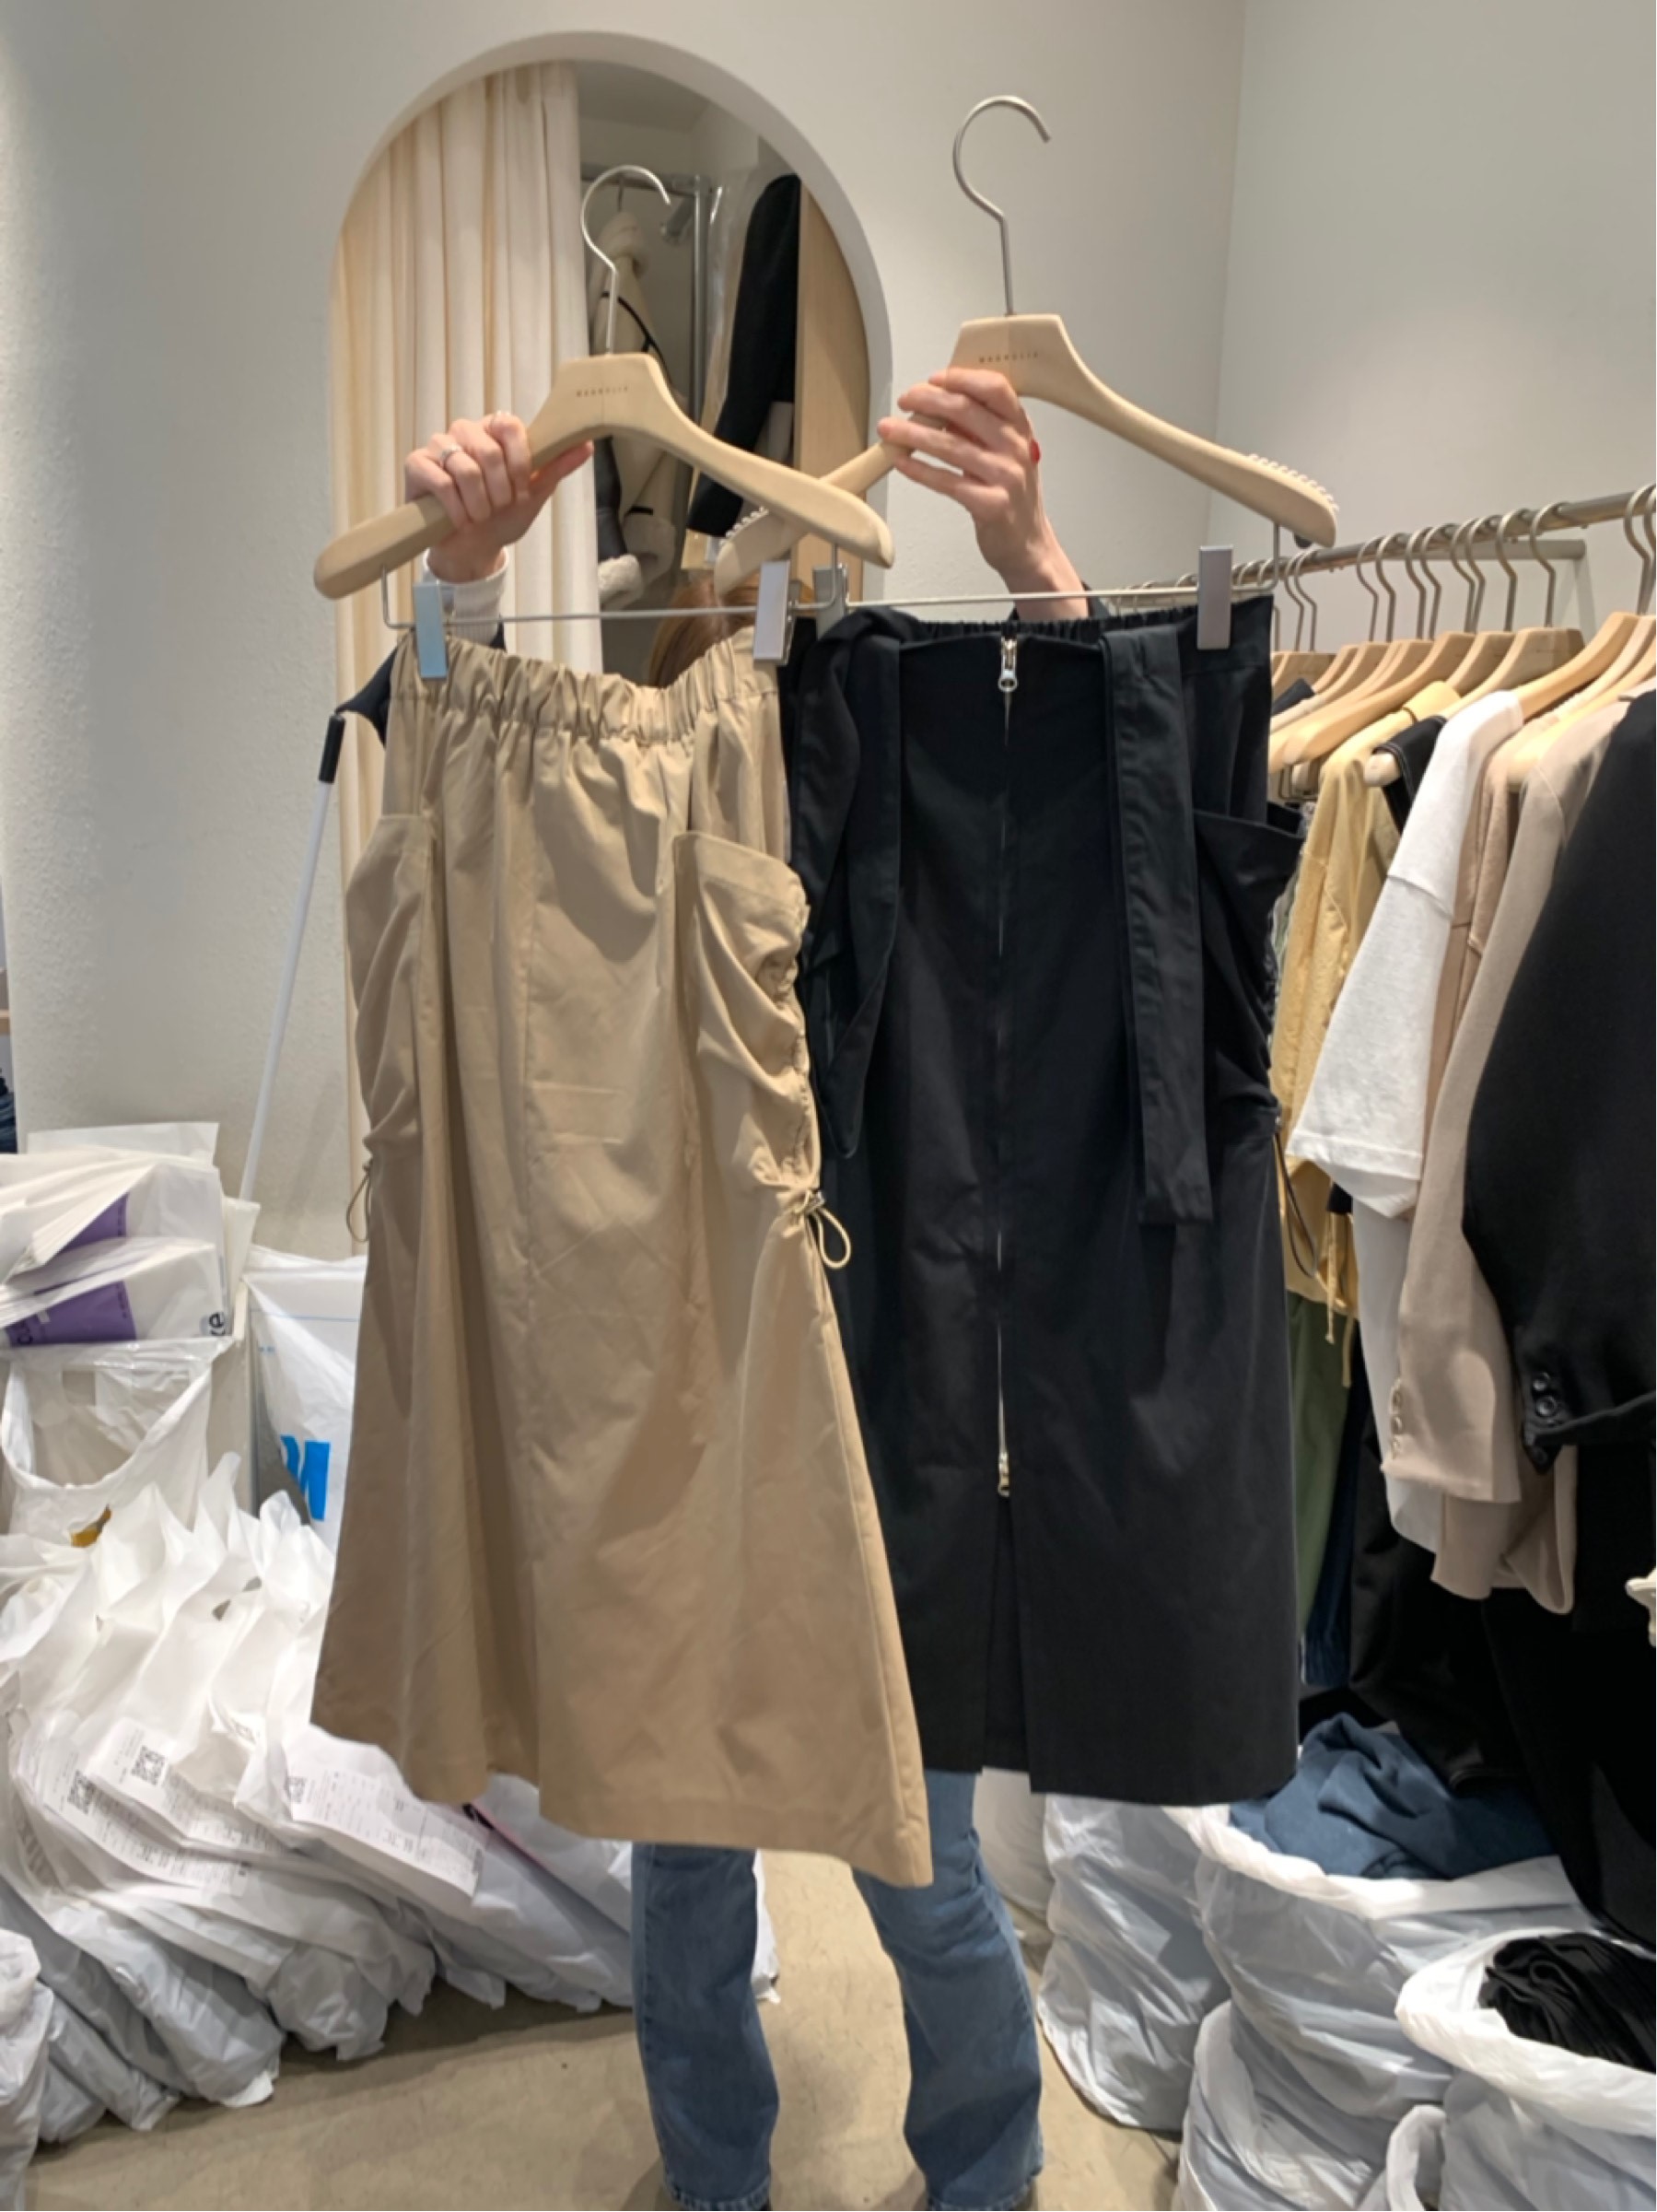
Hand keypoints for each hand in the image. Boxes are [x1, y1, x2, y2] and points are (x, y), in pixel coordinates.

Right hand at [407, 414, 592, 584]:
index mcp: (493, 431)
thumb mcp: (534, 493)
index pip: (509, 425)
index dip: (519, 462)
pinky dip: (457, 509)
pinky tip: (460, 520)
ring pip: (465, 469)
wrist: (473, 548)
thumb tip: (586, 443)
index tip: (521, 489)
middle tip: (499, 507)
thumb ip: (557, 466)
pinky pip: (441, 482)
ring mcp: (438, 446)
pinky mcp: (416, 465)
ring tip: (480, 517)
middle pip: (488, 450)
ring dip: (480, 504)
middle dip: (501, 490)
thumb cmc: (502, 516)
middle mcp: (465, 432)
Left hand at [878, 368, 1087, 619]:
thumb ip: (977, 428)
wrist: (1029, 544)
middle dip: (928, 401)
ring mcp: (1006, 476)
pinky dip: (920, 470)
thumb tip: (936, 405)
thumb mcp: (1003, 452)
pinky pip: (947, 482)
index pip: (995, 388)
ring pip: (950, 445)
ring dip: (913, 435)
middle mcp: (1016, 447)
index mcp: (1020, 427)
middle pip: (966, 410)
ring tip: (889, 430)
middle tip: (904, 401)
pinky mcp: (990, 505)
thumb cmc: (1012, 495)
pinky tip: (901, 463)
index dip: (961, 378)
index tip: (932, 379)